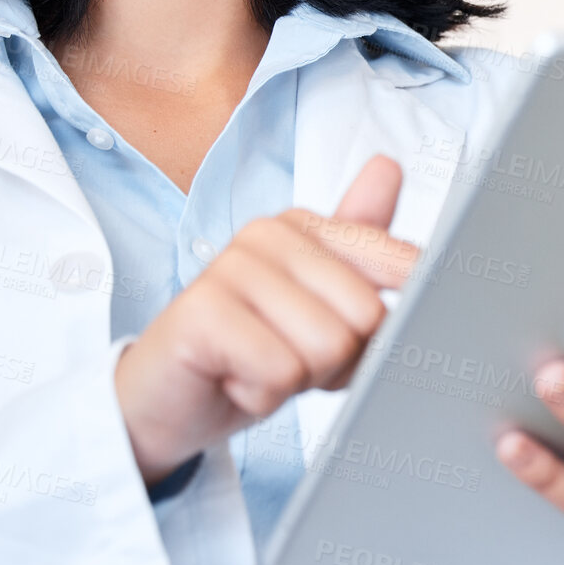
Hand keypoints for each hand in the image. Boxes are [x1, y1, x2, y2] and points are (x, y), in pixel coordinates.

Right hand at [114, 155, 418, 485]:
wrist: (164, 400)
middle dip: (338, 362)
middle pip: (367, 316)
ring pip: (328, 348)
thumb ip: (359, 245)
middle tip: (286, 358)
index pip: (399, 263)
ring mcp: (229, 266)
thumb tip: (389, 164)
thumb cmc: (248, 351)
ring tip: (255, 367)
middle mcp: (266, 233)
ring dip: (297, 381)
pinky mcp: (202, 312)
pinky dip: (262, 395)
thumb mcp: (316, 305)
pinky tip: (231, 380)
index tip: (347, 340)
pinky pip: (282, 372)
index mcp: (302, 225)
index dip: (386, 326)